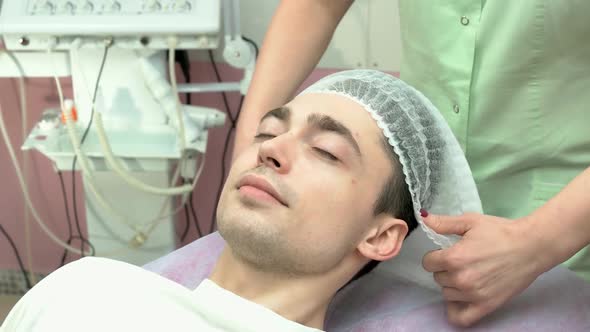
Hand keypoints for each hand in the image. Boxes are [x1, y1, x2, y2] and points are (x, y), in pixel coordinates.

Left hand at [421, 212, 548, 326]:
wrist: (531, 246)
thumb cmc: (501, 231)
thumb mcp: (470, 222)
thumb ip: (444, 223)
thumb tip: (423, 219)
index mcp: (454, 258)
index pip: (428, 263)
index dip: (435, 256)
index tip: (447, 252)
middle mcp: (461, 279)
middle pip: (438, 278)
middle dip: (445, 269)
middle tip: (462, 261)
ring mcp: (473, 295)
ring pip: (447, 294)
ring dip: (452, 286)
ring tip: (467, 275)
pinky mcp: (486, 306)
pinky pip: (461, 318)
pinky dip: (456, 311)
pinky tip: (461, 299)